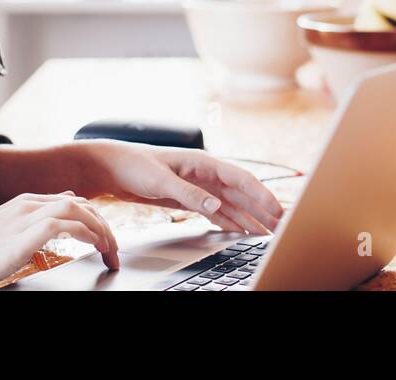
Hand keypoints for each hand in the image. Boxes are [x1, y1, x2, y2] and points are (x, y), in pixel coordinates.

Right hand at [0, 191, 119, 289]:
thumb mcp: (1, 236)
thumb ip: (25, 229)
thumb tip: (43, 231)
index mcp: (22, 203)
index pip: (71, 200)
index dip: (93, 218)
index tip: (105, 238)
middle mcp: (26, 205)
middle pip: (80, 203)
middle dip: (103, 223)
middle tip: (114, 249)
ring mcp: (23, 217)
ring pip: (77, 209)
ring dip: (100, 228)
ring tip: (110, 250)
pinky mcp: (21, 236)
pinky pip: (63, 225)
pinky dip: (84, 232)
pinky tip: (93, 245)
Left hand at [77, 140, 284, 234]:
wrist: (113, 167)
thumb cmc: (134, 165)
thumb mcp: (160, 180)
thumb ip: (189, 194)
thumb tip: (217, 206)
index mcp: (203, 163)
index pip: (240, 179)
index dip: (261, 195)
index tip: (276, 210)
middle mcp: (206, 174)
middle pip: (242, 193)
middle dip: (263, 208)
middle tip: (282, 226)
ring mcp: (200, 186)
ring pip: (233, 204)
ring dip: (251, 217)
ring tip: (268, 232)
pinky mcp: (191, 198)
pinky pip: (218, 212)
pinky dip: (232, 222)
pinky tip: (242, 232)